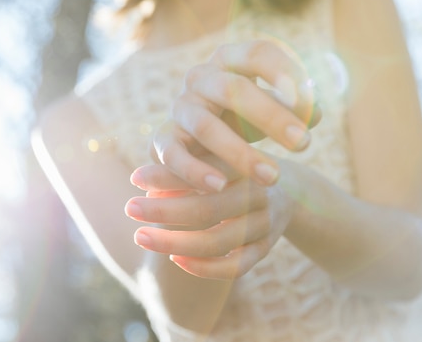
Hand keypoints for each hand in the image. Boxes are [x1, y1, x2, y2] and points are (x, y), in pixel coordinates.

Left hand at [125, 170, 294, 279]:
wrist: (293, 186)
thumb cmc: (236, 166)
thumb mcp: (217, 153)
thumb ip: (186, 164)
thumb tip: (142, 182)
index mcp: (246, 163)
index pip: (204, 170)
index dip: (167, 176)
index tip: (134, 177)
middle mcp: (260, 193)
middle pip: (209, 208)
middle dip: (164, 210)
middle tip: (129, 208)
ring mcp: (266, 224)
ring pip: (219, 241)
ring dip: (175, 242)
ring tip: (141, 236)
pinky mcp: (266, 248)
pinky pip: (236, 267)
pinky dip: (204, 268)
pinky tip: (175, 260)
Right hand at [150, 40, 319, 190]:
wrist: (199, 141)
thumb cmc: (243, 117)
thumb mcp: (271, 108)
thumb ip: (295, 108)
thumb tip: (314, 114)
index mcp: (230, 60)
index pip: (257, 53)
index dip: (284, 72)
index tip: (310, 101)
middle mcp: (200, 78)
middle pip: (233, 89)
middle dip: (271, 117)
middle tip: (304, 144)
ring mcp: (179, 107)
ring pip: (206, 126)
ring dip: (240, 153)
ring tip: (272, 177)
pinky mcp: (163, 138)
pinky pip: (173, 154)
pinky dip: (195, 171)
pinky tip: (219, 187)